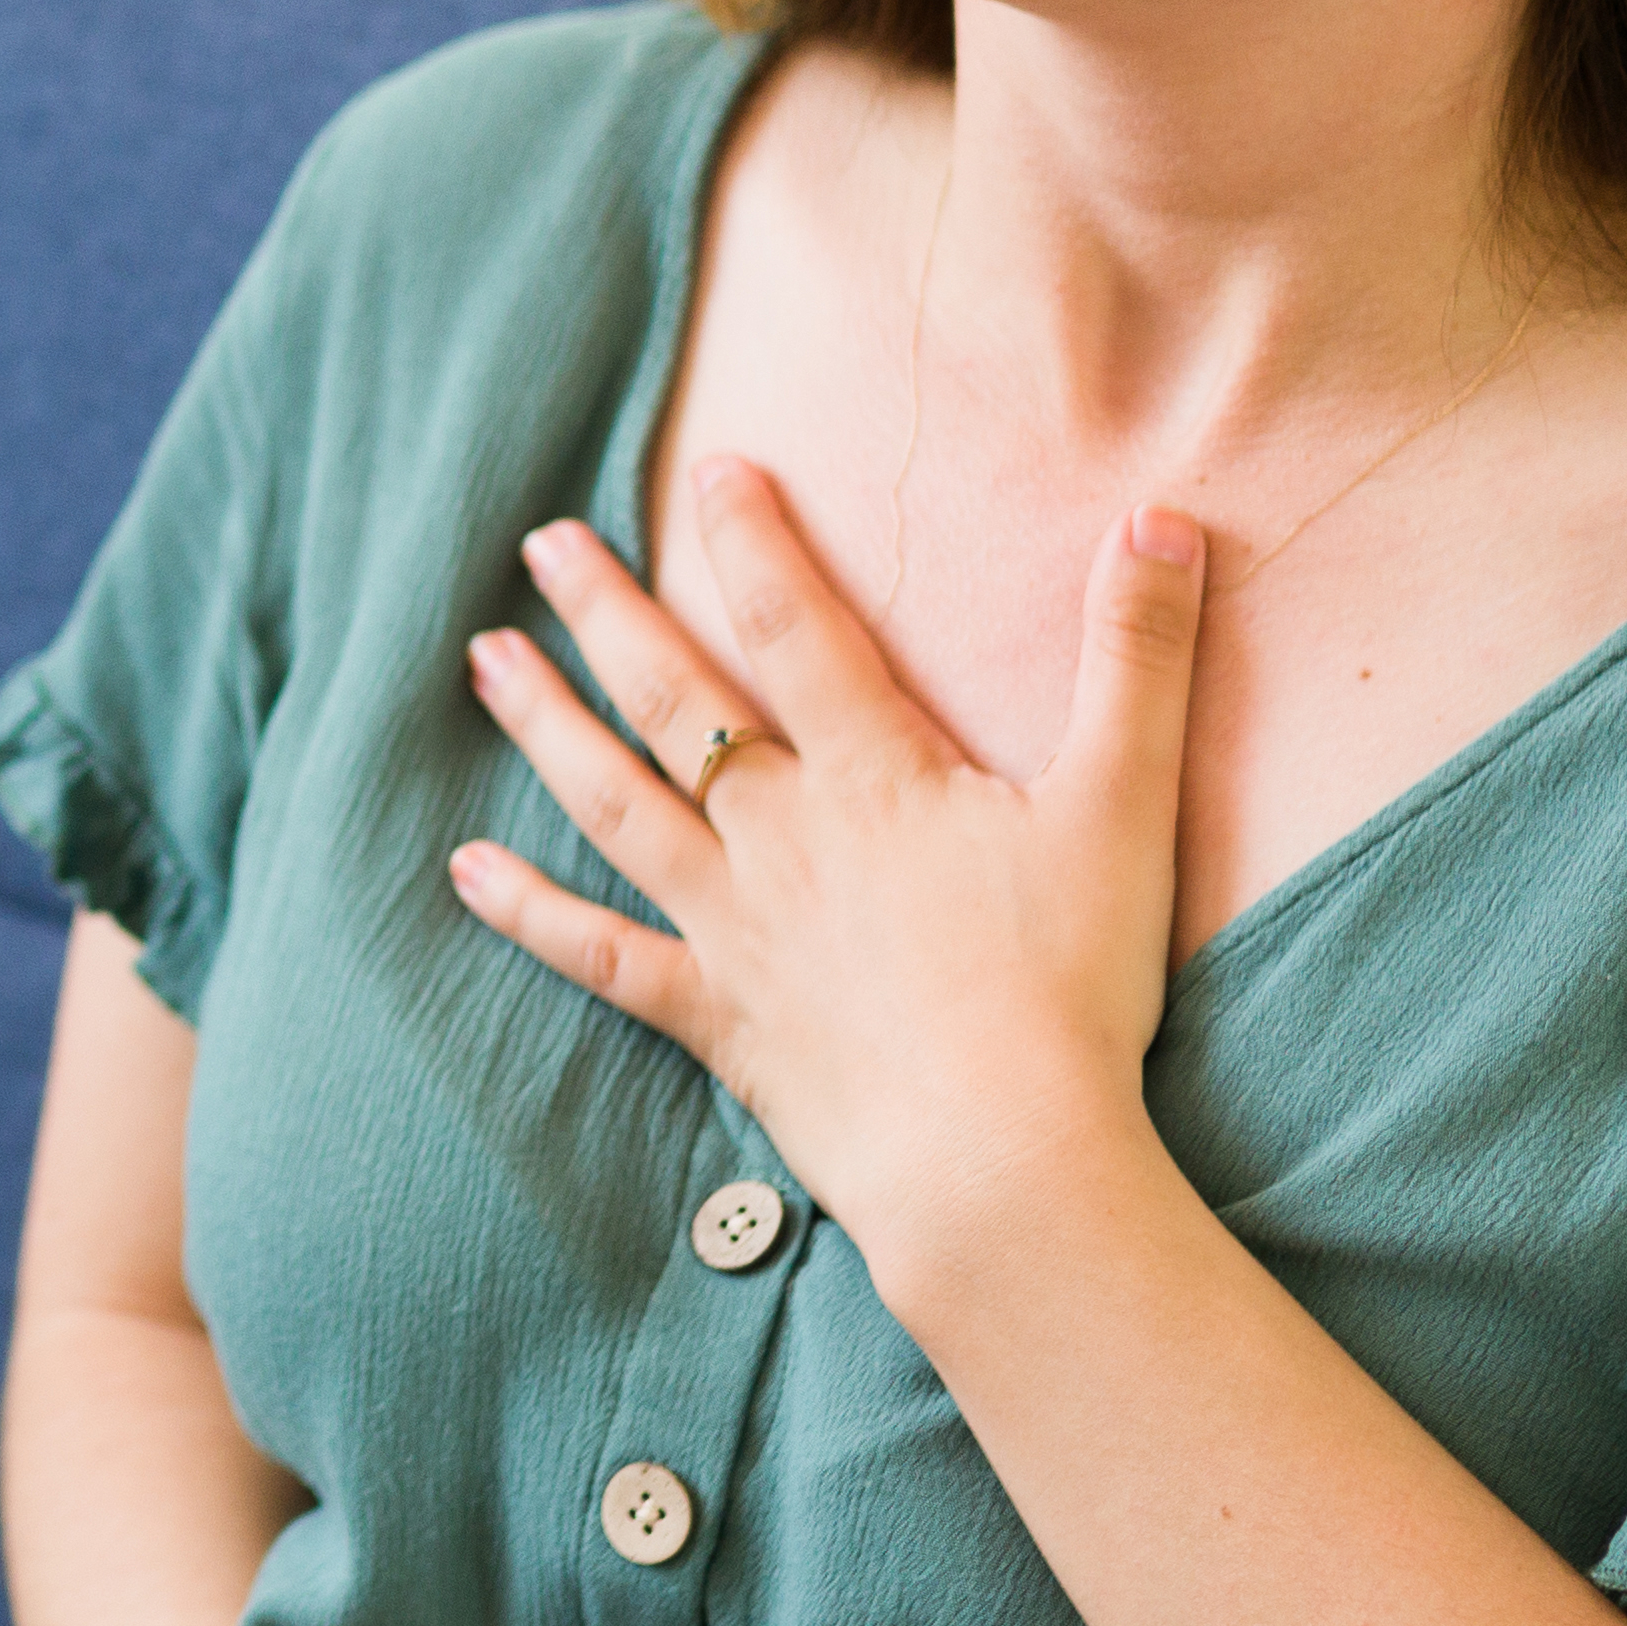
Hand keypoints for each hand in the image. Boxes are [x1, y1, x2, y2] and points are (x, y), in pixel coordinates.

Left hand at [447, 466, 1206, 1268]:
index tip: (711, 468)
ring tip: (484, 661)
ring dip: (544, 726)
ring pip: (614, 803)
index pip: (800, 625)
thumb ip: (1140, 658)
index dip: (755, 539)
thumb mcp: (1126, 806)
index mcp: (875, 776)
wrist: (1000, 1157)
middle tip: (541, 542)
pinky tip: (464, 871)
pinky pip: (599, 957)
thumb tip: (1163, 516)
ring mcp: (734, 927)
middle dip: (607, 610)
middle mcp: (782, 836)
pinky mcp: (715, 1018)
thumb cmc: (1071, 988)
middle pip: (675, 699)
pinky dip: (528, 914)